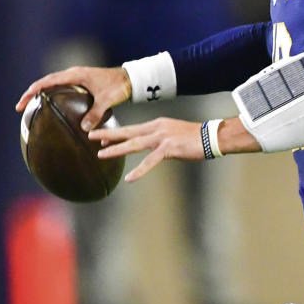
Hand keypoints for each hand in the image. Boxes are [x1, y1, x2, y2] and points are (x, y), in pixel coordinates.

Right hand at [15, 66, 131, 130]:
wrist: (130, 78)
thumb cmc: (119, 86)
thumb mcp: (107, 100)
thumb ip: (96, 113)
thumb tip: (83, 128)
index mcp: (75, 75)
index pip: (47, 82)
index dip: (32, 92)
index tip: (22, 103)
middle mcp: (73, 74)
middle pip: (46, 82)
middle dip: (32, 93)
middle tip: (20, 107)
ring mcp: (76, 77)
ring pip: (53, 84)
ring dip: (41, 93)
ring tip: (31, 107)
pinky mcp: (81, 82)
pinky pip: (62, 88)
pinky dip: (53, 95)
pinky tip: (52, 107)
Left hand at [89, 117, 204, 181]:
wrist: (212, 136)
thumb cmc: (195, 138)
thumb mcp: (174, 134)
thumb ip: (160, 139)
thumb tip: (152, 148)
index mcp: (157, 124)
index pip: (132, 129)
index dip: (116, 133)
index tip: (100, 137)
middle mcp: (157, 128)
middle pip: (128, 132)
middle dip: (108, 134)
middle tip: (91, 136)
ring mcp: (162, 137)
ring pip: (134, 144)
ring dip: (116, 149)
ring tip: (101, 154)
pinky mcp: (169, 148)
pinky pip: (150, 161)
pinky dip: (139, 170)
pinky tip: (129, 178)